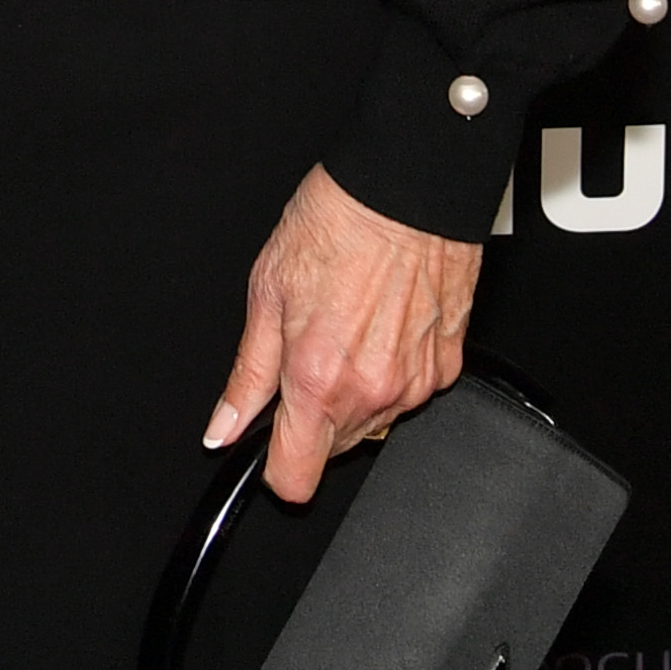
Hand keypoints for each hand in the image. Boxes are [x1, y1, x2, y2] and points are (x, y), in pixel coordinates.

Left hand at [204, 163, 480, 501]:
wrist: (405, 191)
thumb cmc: (337, 224)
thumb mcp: (266, 291)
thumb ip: (247, 374)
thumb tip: (223, 428)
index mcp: (318, 379)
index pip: (294, 479)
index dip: (272, 467)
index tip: (268, 445)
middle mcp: (371, 393)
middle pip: (332, 448)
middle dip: (311, 415)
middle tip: (306, 351)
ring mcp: (415, 385)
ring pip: (371, 422)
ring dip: (352, 394)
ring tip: (344, 326)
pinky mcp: (447, 369)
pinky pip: (409, 394)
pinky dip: (391, 372)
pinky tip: (380, 323)